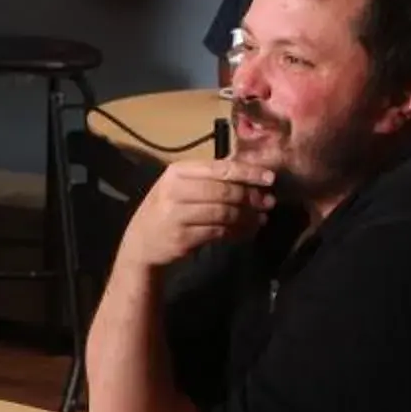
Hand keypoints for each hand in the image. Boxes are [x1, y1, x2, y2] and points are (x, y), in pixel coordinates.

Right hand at [114, 160, 274, 270]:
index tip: (269, 178)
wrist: (141, 242)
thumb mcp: (180, 187)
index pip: (219, 168)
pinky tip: (246, 232)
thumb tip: (250, 174)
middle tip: (268, 202)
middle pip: (223, 191)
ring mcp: (176, 216)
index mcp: (177, 172)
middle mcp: (174, 191)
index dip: (247, 173)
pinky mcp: (182, 238)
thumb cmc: (166, 209)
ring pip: (224, 213)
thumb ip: (208, 179)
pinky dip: (237, 233)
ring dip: (247, 217)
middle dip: (250, 197)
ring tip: (260, 218)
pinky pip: (219, 233)